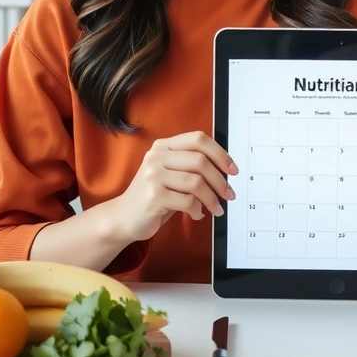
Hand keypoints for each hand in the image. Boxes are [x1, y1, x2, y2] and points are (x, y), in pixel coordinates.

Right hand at [112, 131, 237, 242]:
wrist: (124, 217)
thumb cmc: (155, 195)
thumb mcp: (171, 173)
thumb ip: (191, 166)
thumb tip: (226, 169)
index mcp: (163, 146)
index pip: (198, 139)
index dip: (220, 153)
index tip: (232, 169)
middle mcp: (156, 157)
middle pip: (200, 161)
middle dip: (220, 180)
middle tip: (229, 194)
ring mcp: (153, 176)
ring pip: (196, 182)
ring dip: (212, 199)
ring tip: (216, 208)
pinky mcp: (153, 197)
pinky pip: (187, 201)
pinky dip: (198, 210)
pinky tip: (196, 214)